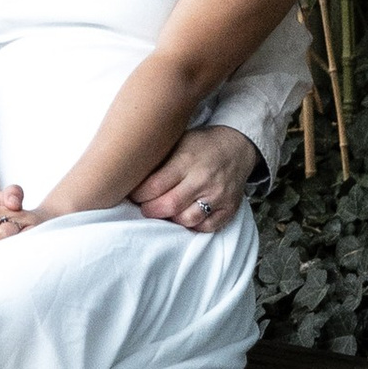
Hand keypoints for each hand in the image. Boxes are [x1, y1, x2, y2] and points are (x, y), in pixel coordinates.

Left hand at [131, 126, 256, 235]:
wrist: (237, 146)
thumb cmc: (200, 144)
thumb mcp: (178, 141)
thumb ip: (159, 159)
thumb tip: (130, 176)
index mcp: (186, 160)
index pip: (154, 186)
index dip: (138, 195)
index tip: (132, 194)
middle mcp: (202, 179)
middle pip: (169, 206)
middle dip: (150, 210)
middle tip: (145, 207)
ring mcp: (218, 195)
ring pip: (187, 220)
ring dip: (171, 219)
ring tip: (165, 211)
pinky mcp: (229, 208)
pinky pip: (206, 227)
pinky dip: (193, 226)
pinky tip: (185, 216)